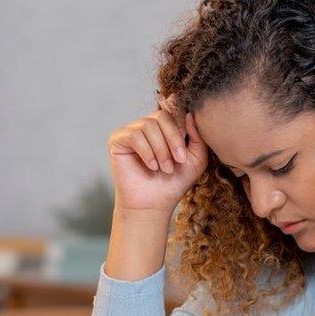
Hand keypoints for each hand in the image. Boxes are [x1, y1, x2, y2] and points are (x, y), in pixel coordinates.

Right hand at [106, 94, 208, 213]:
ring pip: (148, 125)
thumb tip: (189, 114)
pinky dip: (147, 152)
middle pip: (162, 116)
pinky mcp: (117, 140)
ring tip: (164, 168)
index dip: (182, 128)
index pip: (174, 111)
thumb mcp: (196, 159)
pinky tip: (151, 167)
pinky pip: (134, 135)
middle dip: (173, 139)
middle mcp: (147, 125)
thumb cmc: (174, 182)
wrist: (154, 204)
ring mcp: (131, 131)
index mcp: (164, 126)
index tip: (185, 152)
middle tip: (178, 161)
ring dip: (160, 149)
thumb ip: (197, 137)